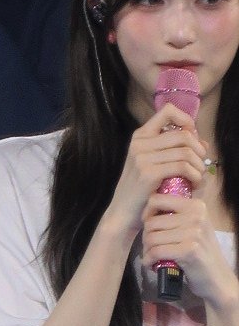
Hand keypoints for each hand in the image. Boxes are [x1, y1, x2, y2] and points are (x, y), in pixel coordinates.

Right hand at [103, 103, 211, 243]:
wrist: (122, 214)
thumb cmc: (141, 190)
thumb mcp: (152, 164)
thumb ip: (173, 150)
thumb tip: (202, 141)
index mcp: (140, 136)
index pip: (168, 111)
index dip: (187, 120)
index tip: (192, 137)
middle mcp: (140, 143)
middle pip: (183, 134)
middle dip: (199, 149)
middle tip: (200, 164)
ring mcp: (142, 158)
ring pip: (186, 151)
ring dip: (199, 165)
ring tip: (198, 176)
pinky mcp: (149, 173)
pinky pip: (183, 166)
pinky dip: (195, 175)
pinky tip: (194, 183)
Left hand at [140, 190, 238, 307]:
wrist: (217, 278)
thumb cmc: (201, 253)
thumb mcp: (194, 227)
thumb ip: (177, 216)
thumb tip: (148, 209)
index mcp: (196, 206)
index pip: (157, 199)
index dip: (146, 214)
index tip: (149, 228)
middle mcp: (196, 216)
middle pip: (151, 222)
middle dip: (146, 238)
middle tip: (151, 249)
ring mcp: (193, 232)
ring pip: (151, 238)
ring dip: (146, 251)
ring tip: (152, 258)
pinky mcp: (188, 250)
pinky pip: (155, 252)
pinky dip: (148, 261)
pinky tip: (152, 265)